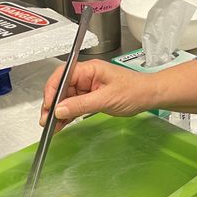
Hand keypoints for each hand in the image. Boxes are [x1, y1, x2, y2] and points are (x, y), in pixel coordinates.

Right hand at [40, 59, 156, 129]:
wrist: (149, 96)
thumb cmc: (134, 91)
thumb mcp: (106, 99)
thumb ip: (81, 104)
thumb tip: (59, 109)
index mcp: (89, 69)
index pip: (63, 75)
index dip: (52, 90)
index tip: (48, 106)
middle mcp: (86, 76)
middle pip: (61, 87)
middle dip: (52, 103)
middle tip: (46, 120)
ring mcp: (88, 87)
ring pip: (66, 98)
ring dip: (59, 111)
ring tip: (52, 126)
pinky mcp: (91, 97)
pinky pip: (75, 104)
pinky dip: (68, 114)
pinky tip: (62, 124)